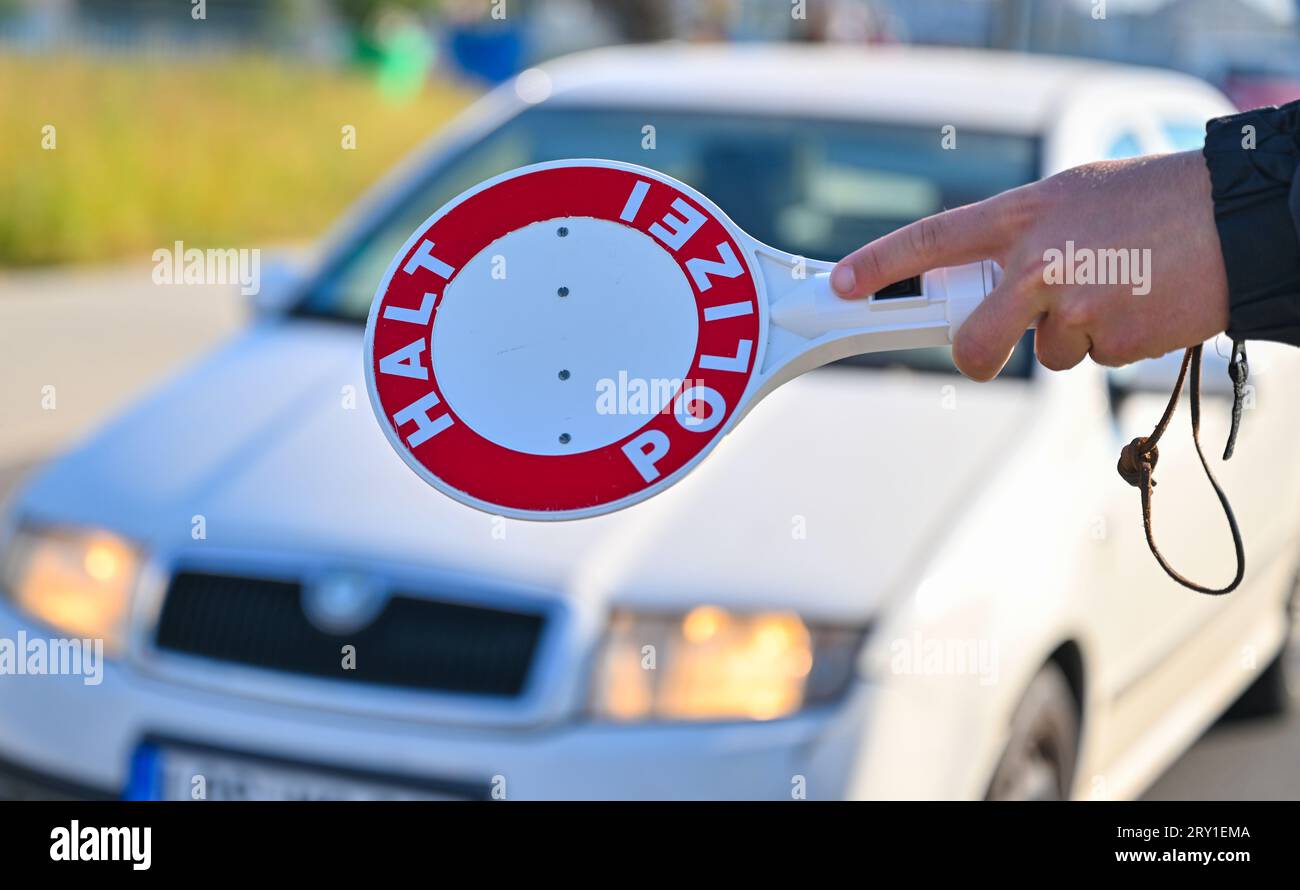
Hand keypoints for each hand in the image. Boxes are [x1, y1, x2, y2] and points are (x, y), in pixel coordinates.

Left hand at [830, 151, 1229, 380]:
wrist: (1236, 219)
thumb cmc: (1155, 201)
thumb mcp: (1074, 197)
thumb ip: (1024, 234)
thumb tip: (984, 275)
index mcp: (1024, 215)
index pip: (932, 239)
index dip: (879, 264)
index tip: (841, 285)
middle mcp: (1038, 262)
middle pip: (975, 340)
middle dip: (976, 356)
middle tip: (987, 351)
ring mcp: (1073, 306)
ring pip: (1045, 352)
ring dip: (1069, 336)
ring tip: (1114, 290)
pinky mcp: (1111, 341)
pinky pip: (1091, 358)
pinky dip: (1111, 341)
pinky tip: (1139, 305)